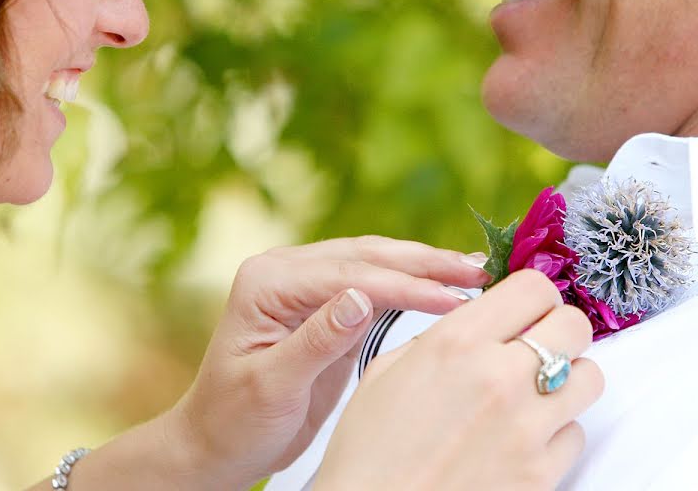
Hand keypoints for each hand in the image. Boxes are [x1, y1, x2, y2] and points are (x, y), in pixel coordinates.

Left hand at [166, 236, 490, 489]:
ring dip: (424, 267)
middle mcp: (287, 271)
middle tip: (479, 270)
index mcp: (268, 282)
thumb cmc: (235, 421)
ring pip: (375, 262)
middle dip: (425, 263)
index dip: (406, 285)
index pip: (349, 275)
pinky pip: (375, 284)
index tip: (454, 299)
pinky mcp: (326, 303)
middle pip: (367, 255)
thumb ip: (316, 340)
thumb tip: (363, 297)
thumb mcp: (272, 386)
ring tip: (473, 272)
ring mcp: (307, 283)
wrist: (219, 442)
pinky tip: (443, 286)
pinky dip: (411, 285)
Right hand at [314, 269, 603, 490]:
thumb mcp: (385, 372)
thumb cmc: (369, 453)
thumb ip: (437, 338)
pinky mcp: (541, 473)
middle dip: (559, 332)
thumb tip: (474, 322)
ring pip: (590, 377)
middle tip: (537, 347)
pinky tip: (523, 440)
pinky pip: (576, 435)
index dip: (535, 296)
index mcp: (455, 343)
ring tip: (535, 394)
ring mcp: (526, 428)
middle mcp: (498, 377)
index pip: (533, 287)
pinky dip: (556, 434)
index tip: (528, 310)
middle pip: (575, 325)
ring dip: (567, 380)